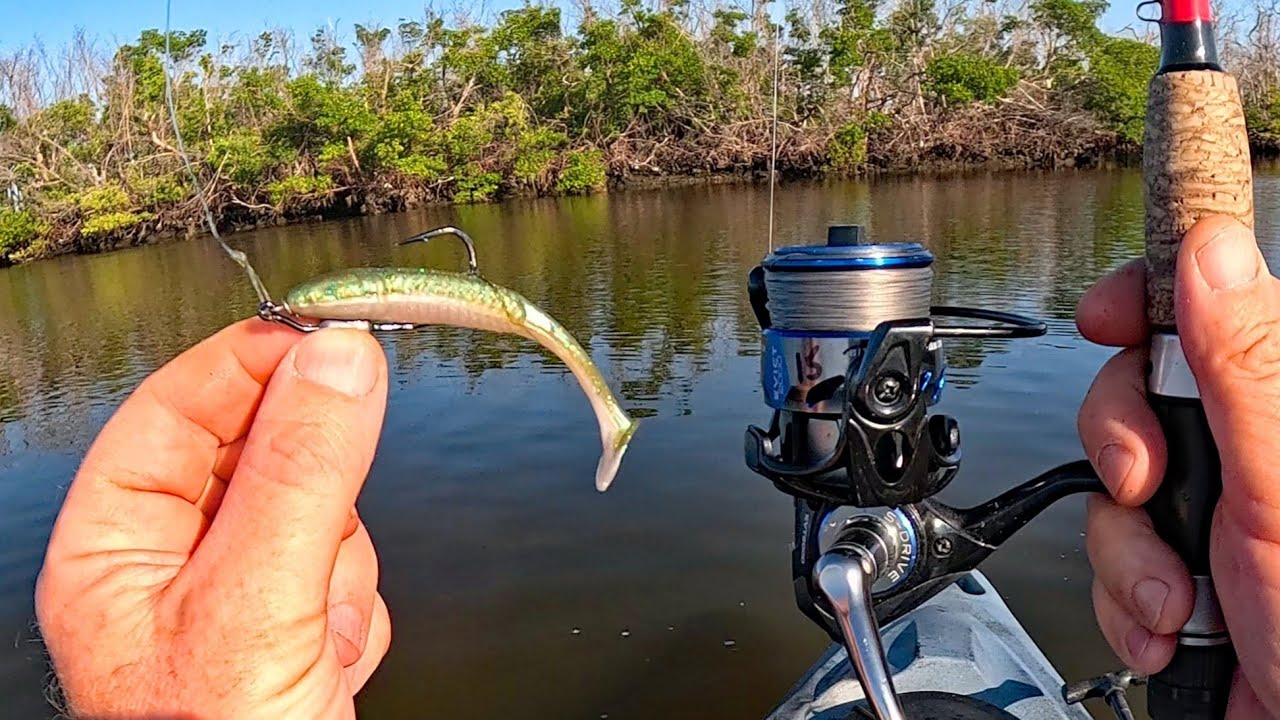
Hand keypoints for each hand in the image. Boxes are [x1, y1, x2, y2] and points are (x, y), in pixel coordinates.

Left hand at [35, 319, 390, 718]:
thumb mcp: (257, 606)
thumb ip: (302, 473)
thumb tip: (341, 358)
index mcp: (114, 546)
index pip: (177, 411)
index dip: (250, 365)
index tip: (329, 334)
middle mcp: (171, 562)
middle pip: (263, 454)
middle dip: (312, 502)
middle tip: (320, 542)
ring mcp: (238, 592)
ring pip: (324, 509)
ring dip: (340, 571)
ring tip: (314, 643)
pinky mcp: (295, 621)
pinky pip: (352, 566)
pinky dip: (356, 609)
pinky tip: (327, 665)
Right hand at [1077, 215, 1279, 715]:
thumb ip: (1248, 369)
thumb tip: (1210, 251)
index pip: (1207, 303)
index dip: (1147, 297)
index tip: (1109, 317)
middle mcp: (1252, 452)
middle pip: (1135, 390)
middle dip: (1122, 446)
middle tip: (1149, 487)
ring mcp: (1212, 514)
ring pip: (1111, 482)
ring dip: (1128, 552)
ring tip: (1178, 598)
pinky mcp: (1175, 569)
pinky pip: (1108, 552)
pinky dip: (1125, 597)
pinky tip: (1172, 627)